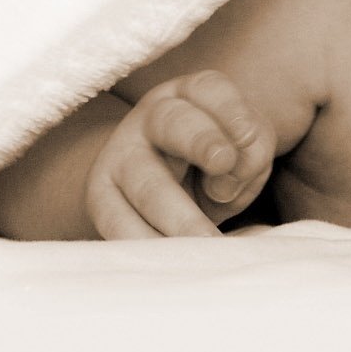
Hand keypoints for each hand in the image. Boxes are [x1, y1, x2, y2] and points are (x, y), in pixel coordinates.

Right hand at [85, 70, 276, 238]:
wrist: (162, 189)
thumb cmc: (218, 164)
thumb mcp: (245, 150)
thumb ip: (248, 155)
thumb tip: (224, 185)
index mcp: (192, 96)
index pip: (211, 90)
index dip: (231, 112)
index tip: (247, 137)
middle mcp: (154, 118)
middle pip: (174, 123)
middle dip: (201, 143)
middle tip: (224, 173)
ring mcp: (122, 156)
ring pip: (146, 182)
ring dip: (180, 217)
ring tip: (208, 244)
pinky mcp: (102, 199)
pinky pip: (119, 224)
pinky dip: (149, 245)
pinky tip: (174, 261)